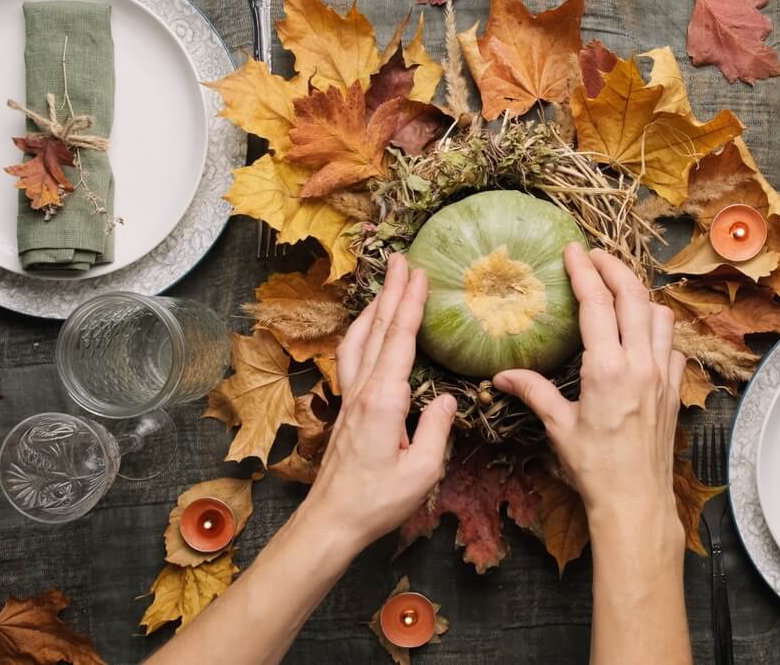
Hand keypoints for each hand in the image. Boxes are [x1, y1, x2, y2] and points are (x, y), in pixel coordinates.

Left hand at [303, 254, 455, 550]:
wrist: (332, 520)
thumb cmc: (377, 501)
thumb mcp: (422, 471)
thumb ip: (437, 429)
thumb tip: (447, 398)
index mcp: (383, 401)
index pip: (399, 341)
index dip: (409, 304)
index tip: (418, 273)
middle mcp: (363, 392)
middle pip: (376, 330)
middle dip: (390, 291)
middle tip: (401, 259)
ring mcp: (351, 399)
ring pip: (358, 340)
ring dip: (373, 308)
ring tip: (385, 283)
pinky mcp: (347, 409)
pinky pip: (351, 358)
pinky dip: (360, 333)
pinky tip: (365, 330)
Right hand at [493, 244, 684, 530]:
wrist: (635, 500)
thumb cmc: (595, 468)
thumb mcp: (558, 426)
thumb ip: (533, 392)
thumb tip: (502, 376)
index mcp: (607, 367)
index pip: (597, 303)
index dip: (584, 271)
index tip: (574, 251)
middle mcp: (640, 363)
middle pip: (634, 295)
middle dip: (614, 267)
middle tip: (595, 255)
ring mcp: (663, 374)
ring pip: (660, 314)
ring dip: (639, 294)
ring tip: (620, 287)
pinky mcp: (674, 389)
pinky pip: (673, 345)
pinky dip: (659, 329)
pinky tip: (643, 334)